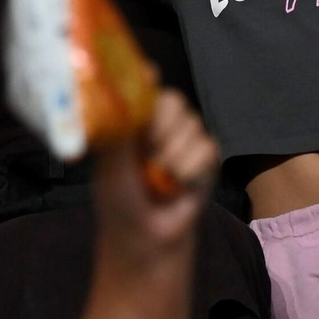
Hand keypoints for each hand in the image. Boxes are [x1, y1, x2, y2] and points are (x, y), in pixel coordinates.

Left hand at [92, 90, 218, 263]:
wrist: (145, 236)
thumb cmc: (119, 199)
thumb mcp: (111, 163)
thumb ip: (122, 126)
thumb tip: (129, 93)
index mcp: (134, 118)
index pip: (146, 84)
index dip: (149, 83)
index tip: (150, 82)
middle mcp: (161, 122)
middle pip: (174, 100)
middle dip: (161, 129)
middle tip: (147, 154)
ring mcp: (185, 138)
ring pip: (192, 124)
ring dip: (173, 157)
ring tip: (158, 178)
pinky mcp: (207, 157)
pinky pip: (207, 147)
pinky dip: (191, 169)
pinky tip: (179, 185)